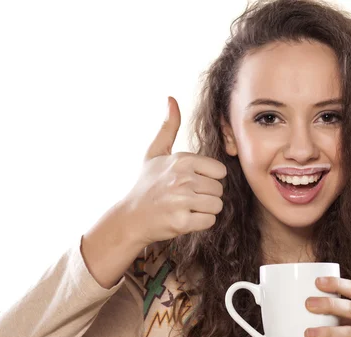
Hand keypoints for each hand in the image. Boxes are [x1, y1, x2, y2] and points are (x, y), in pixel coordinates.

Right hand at [120, 96, 226, 246]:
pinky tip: (183, 218)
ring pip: (217, 206)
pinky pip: (209, 221)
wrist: (130, 217)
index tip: (190, 182)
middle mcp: (183, 178)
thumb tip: (171, 99)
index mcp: (182, 160)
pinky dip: (199, 223)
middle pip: (219, 190)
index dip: (208, 179)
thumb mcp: (155, 153)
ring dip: (204, 210)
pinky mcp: (181, 221)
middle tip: (185, 198)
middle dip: (206, 196)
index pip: (220, 171)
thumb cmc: (146, 184)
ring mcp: (182, 200)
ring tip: (184, 207)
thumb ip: (168, 127)